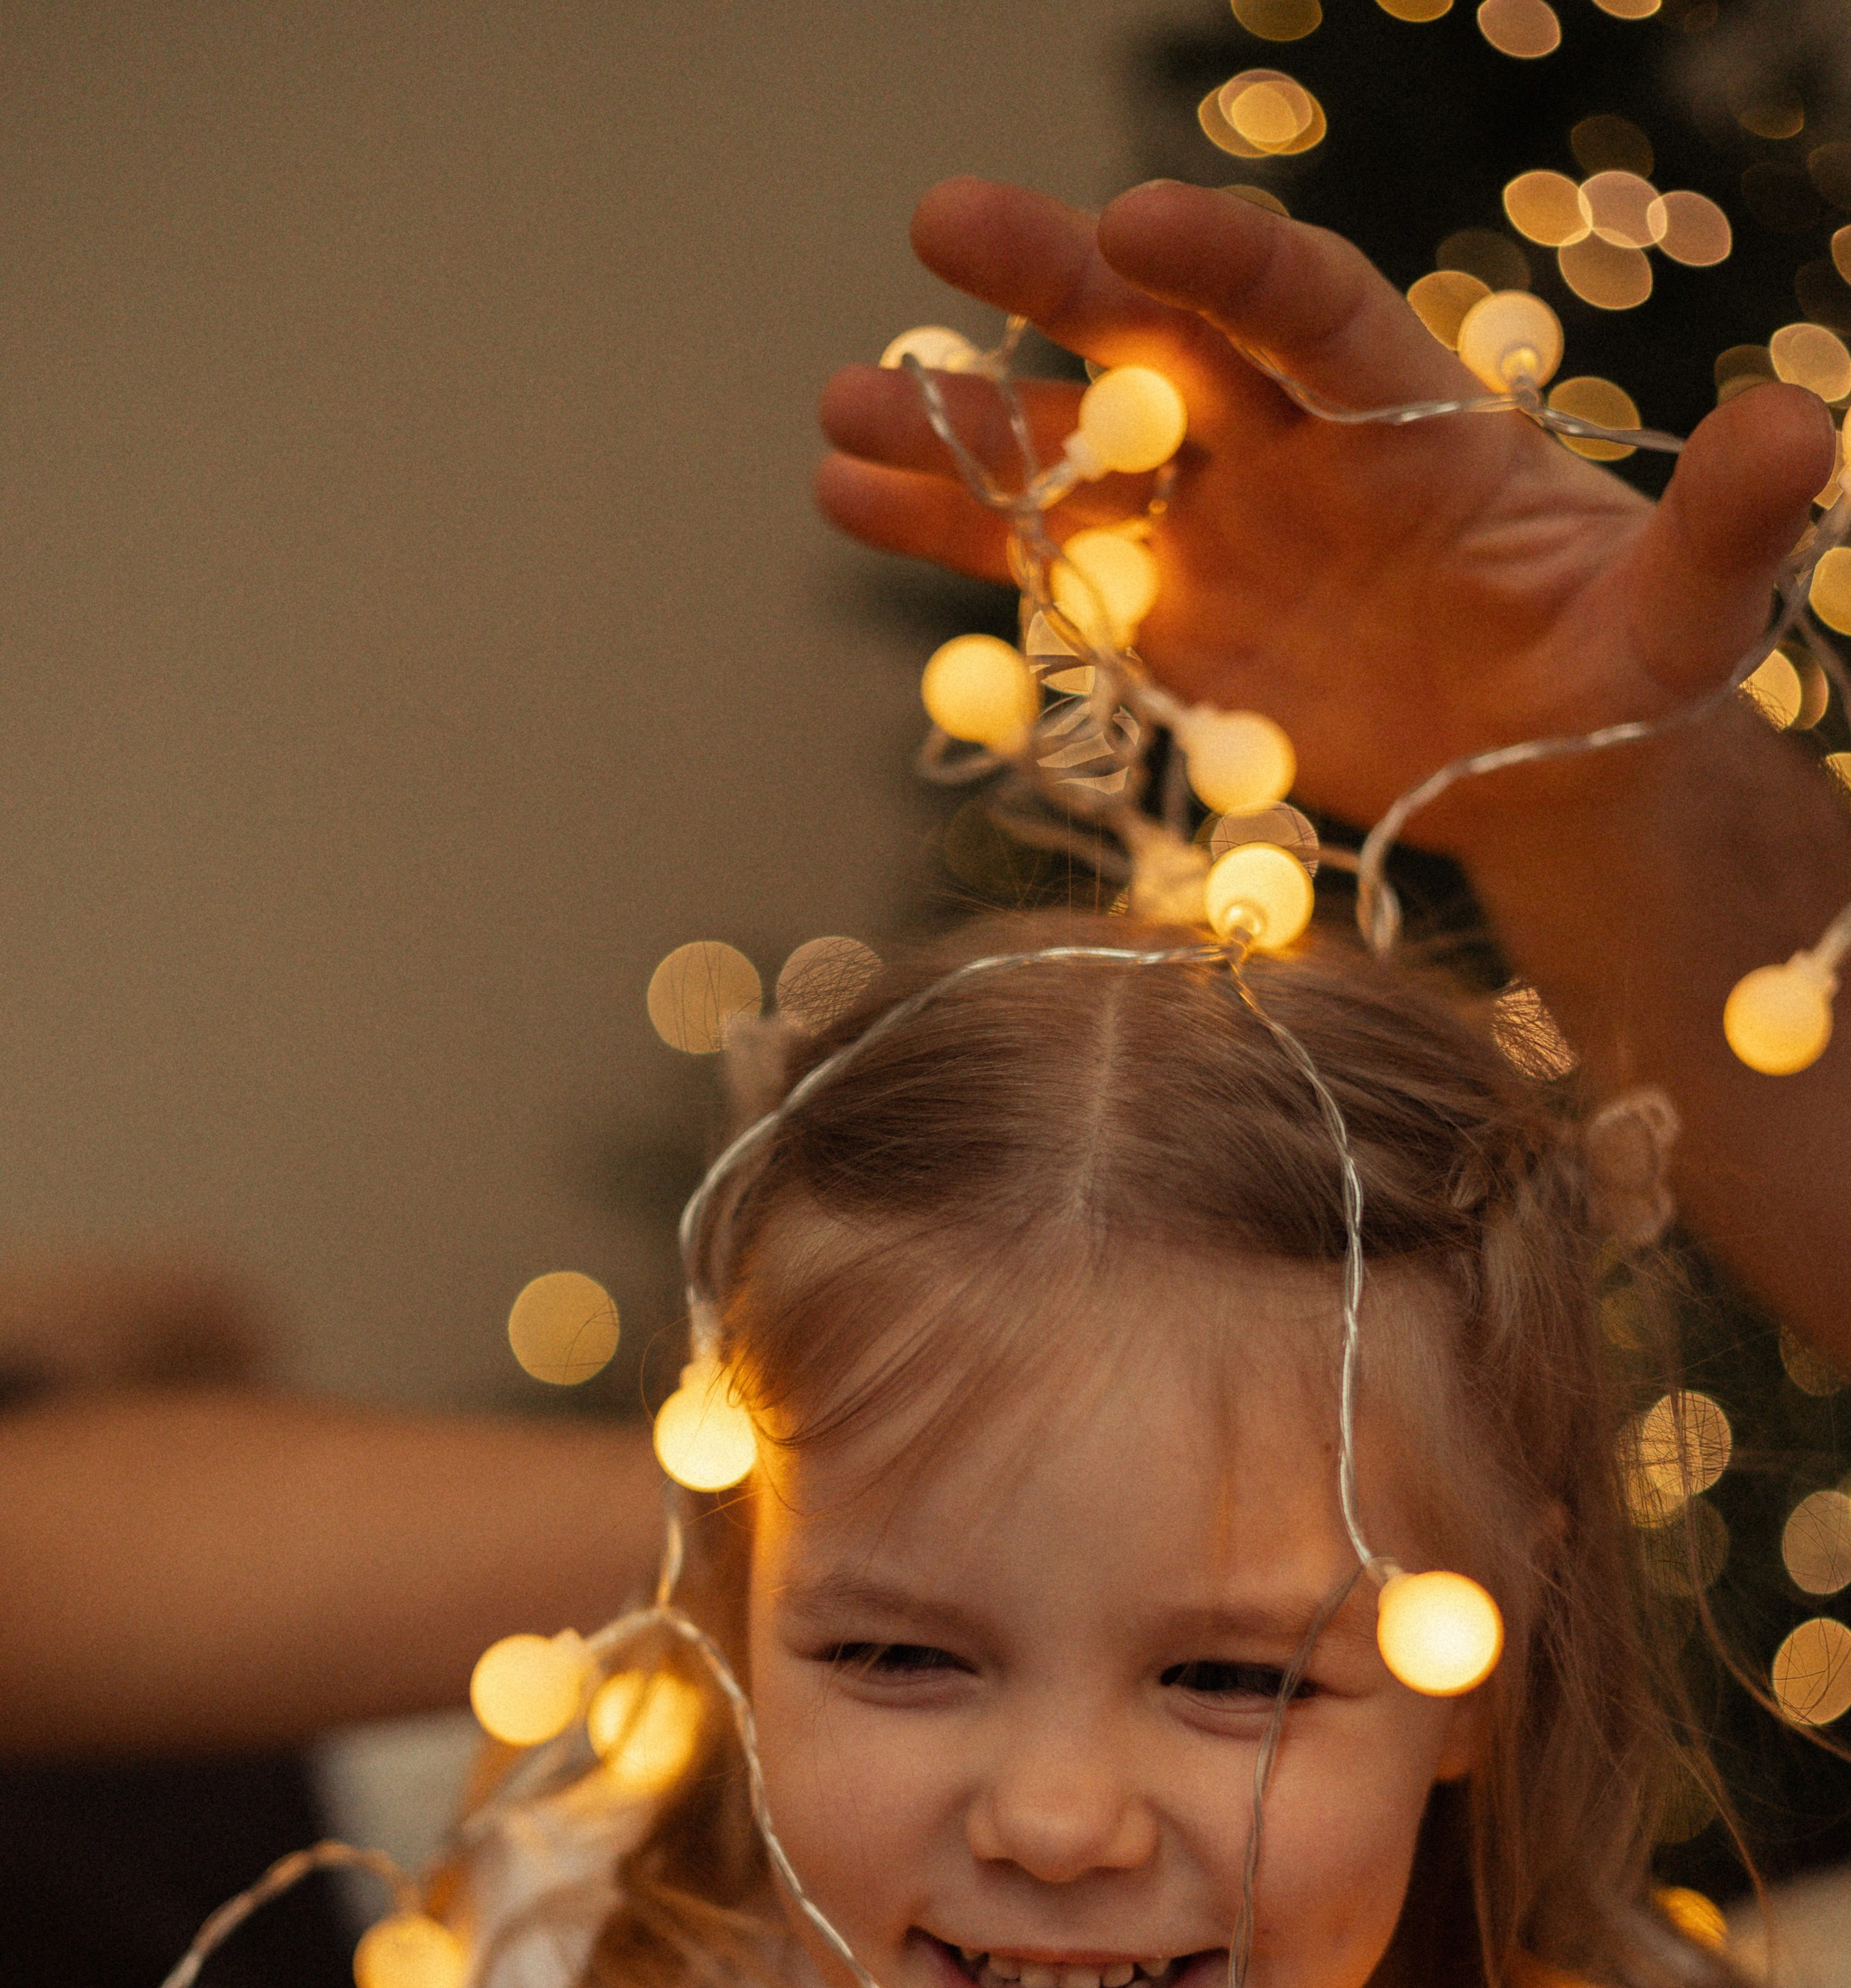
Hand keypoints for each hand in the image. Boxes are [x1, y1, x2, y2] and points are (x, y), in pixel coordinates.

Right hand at [817, 178, 1831, 859]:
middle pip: (1160, 341)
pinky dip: (952, 537)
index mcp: (1406, 409)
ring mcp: (1216, 529)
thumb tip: (1799, 425)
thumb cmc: (1622, 668)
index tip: (1138, 223)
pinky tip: (846, 495)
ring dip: (961, 428)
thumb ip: (1724, 526)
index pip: (1305, 308)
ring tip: (840, 405)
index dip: (1227, 266)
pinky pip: (1046, 569)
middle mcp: (1290, 443)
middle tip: (941, 222)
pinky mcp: (1167, 623)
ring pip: (1075, 455)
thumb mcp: (1690, 611)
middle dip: (1056, 284)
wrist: (1548, 764)